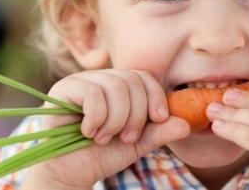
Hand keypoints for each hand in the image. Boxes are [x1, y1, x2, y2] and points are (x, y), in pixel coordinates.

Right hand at [22, 69, 190, 189]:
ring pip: (114, 87)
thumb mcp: (138, 143)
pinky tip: (88, 132)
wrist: (71, 172)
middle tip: (126, 138)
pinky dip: (97, 118)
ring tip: (105, 138)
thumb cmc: (103, 155)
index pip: (145, 76)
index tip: (159, 120)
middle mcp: (101, 78)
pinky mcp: (63, 89)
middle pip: (132, 81)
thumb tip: (186, 124)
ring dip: (116, 120)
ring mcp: (82, 80)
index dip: (156, 96)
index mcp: (120, 86)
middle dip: (136, 115)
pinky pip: (92, 93)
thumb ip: (160, 132)